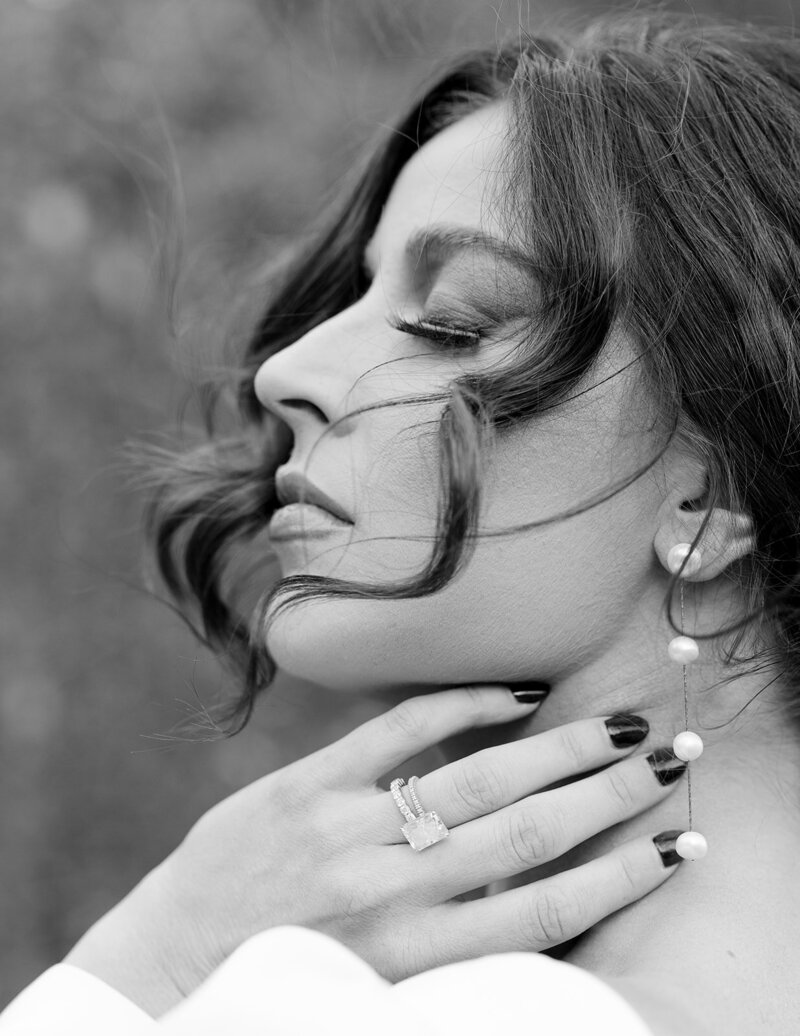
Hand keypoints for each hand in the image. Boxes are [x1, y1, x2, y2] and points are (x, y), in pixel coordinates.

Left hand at [64, 686, 683, 1015]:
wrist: (172, 966)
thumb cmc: (283, 985)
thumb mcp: (378, 986)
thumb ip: (449, 943)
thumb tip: (530, 890)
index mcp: (418, 957)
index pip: (545, 911)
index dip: (618, 875)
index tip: (672, 844)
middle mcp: (396, 893)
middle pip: (529, 833)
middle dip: (609, 794)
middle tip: (669, 759)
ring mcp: (351, 829)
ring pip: (478, 778)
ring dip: (559, 748)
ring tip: (619, 724)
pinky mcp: (308, 784)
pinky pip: (398, 731)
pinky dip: (460, 705)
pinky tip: (511, 692)